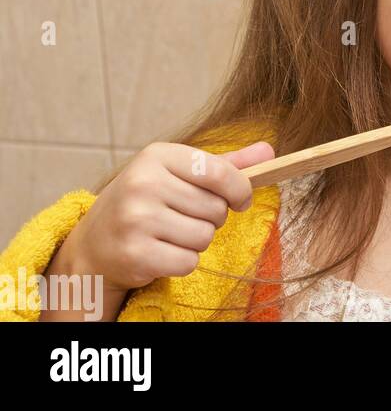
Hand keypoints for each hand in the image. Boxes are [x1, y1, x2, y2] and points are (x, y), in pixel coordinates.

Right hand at [62, 141, 274, 292]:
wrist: (95, 242)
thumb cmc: (147, 202)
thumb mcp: (179, 174)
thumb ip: (225, 164)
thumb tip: (269, 152)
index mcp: (157, 156)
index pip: (220, 171)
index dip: (240, 189)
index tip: (240, 199)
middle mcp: (143, 183)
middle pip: (216, 208)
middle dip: (210, 218)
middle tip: (182, 217)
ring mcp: (136, 219)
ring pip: (205, 237)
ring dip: (196, 241)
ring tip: (169, 234)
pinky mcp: (135, 253)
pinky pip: (189, 262)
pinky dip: (183, 262)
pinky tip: (160, 252)